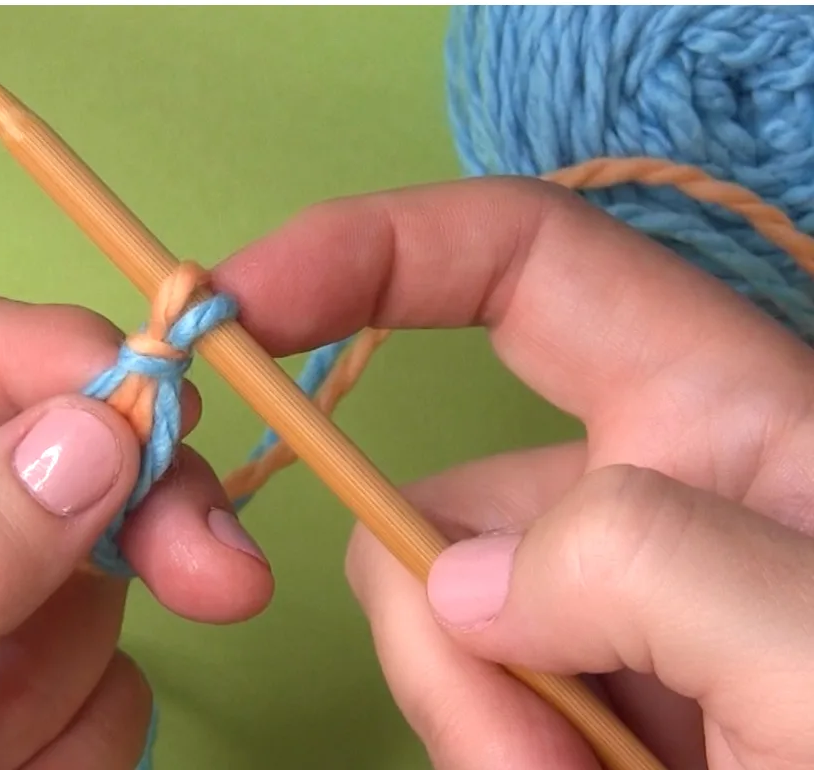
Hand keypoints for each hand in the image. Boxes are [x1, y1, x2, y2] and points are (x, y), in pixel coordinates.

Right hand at [217, 181, 813, 769]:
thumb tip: (462, 582)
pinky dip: (490, 760)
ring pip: (441, 623)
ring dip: (473, 726)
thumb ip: (653, 562)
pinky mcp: (594, 715)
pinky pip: (473, 707)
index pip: (522, 258)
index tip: (237, 303)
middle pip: (446, 487)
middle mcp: (659, 493)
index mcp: (725, 411)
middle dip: (433, 616)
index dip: (373, 243)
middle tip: (527, 761)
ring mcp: (622, 617)